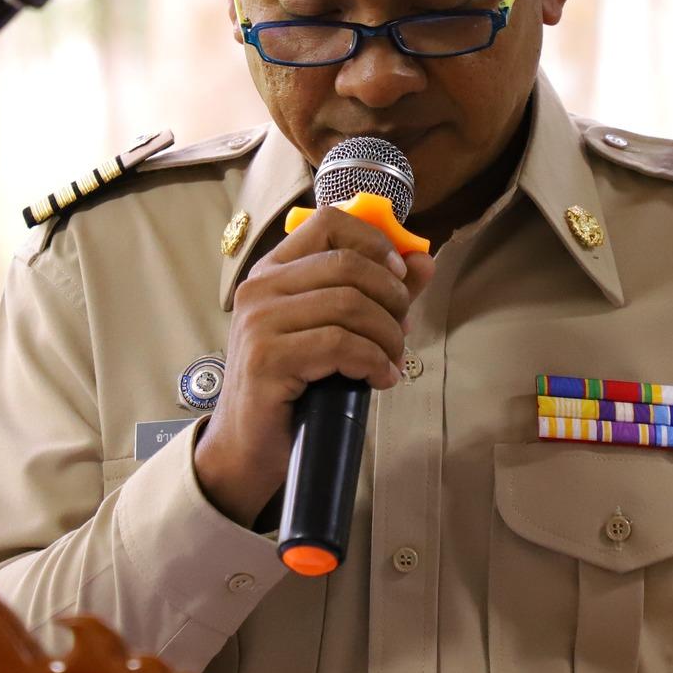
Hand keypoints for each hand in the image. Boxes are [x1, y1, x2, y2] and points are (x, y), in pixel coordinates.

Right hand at [193, 207, 435, 524]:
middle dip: (392, 298)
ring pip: (350, 305)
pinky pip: (340, 344)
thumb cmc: (296, 388)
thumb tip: (424, 261)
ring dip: (387, 336)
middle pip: (349, 265)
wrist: (248, 449)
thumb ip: (379, 292)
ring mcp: (259, 322)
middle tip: (402, 330)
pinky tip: (381, 379)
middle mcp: (260, 288)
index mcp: (273, 270)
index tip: (399, 275)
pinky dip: (374, 362)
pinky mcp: (267, 359)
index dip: (375, 242)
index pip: (328, 223)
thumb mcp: (337, 331)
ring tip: (392, 361)